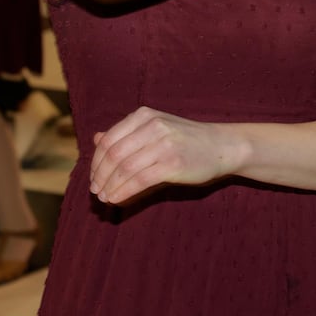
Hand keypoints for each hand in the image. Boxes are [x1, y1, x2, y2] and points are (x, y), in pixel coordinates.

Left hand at [88, 106, 245, 204]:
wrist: (222, 146)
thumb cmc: (186, 139)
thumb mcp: (155, 128)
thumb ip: (126, 133)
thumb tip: (96, 139)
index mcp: (144, 115)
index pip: (109, 139)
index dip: (96, 161)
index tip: (94, 177)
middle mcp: (153, 126)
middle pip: (114, 154)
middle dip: (100, 176)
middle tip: (95, 191)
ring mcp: (163, 144)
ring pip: (124, 168)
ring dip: (110, 186)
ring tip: (105, 198)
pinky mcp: (173, 164)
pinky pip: (139, 180)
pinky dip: (123, 192)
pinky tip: (117, 200)